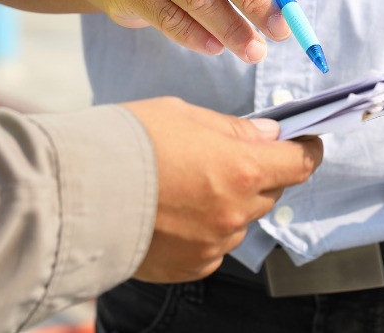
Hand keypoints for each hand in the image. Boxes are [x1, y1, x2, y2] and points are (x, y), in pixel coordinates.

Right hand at [121, 97, 323, 282]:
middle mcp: (236, 212)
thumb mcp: (186, 115)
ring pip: (239, 220)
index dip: (307, 150)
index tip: (306, 143)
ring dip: (228, 202)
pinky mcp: (191, 267)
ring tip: (186, 185)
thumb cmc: (128, 143)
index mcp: (244, 169)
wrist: (76, 191)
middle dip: (257, 173)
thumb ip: (234, 130)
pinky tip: (174, 213)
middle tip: (226, 157)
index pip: (300, 164)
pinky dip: (204, 230)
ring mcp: (214, 244)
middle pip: (269, 191)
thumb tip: (268, 135)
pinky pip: (214, 247)